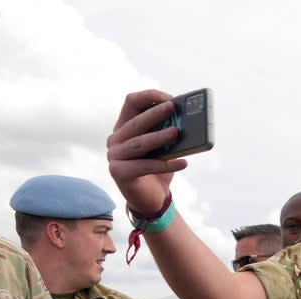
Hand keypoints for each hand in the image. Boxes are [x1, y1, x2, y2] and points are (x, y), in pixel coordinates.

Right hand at [106, 90, 187, 214]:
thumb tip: (186, 120)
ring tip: (176, 132)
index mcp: (124, 127)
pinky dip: (165, 165)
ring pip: (139, 143)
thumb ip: (167, 131)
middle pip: (135, 122)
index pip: (131, 102)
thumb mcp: (163, 147)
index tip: (169, 98)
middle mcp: (115, 139)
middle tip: (173, 107)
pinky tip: (183, 163)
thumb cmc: (157, 169)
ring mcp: (114, 156)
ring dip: (159, 137)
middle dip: (155, 113)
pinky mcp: (118, 173)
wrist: (151, 200)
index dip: (149, 97)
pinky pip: (144, 166)